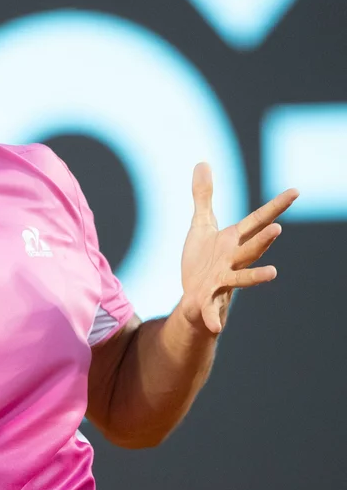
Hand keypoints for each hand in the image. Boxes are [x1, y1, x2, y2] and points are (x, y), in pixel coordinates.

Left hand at [179, 163, 298, 335]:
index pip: (256, 221)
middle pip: (250, 248)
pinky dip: (213, 318)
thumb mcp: (201, 225)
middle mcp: (232, 261)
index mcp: (232, 242)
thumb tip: (202, 162)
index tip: (295, 191)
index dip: (275, 206)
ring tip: (273, 273)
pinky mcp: (206, 301)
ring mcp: (221, 282)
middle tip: (277, 228)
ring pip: (240, 278)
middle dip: (263, 240)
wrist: (194, 297)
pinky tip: (216, 327)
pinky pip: (210, 311)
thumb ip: (203, 196)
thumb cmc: (202, 261)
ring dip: (255, 276)